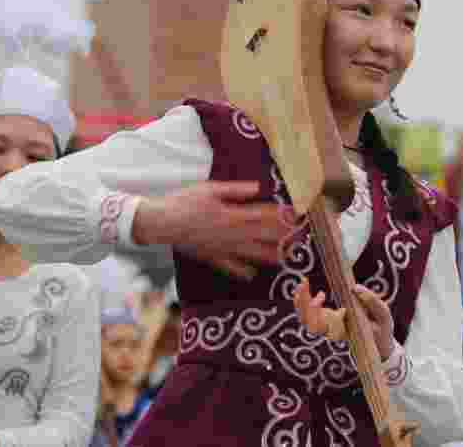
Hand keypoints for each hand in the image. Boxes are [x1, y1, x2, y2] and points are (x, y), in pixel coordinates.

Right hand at [136, 181, 293, 279]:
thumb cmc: (185, 201)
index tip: (297, 216)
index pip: (263, 216)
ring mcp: (223, 248)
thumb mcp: (211, 189)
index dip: (281, 216)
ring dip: (271, 256)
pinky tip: (253, 274)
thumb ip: (236, 191)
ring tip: (287, 258)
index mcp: (232, 215)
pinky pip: (230, 267)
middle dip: (283, 237)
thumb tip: (259, 188)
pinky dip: (243, 271)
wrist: (162, 223)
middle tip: (301, 239)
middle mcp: (231, 234)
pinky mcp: (212, 257)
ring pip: (252, 254)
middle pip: (263, 236)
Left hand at [293, 279, 395, 360]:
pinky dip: (304, 300)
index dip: (312, 311)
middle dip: (302, 302)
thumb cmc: (381, 332)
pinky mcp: (328, 319)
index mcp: (341, 331)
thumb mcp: (383, 316)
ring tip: (303, 282)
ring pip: (305, 317)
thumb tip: (355, 287)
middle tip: (304, 282)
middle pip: (307, 321)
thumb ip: (373, 302)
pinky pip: (309, 313)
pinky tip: (305, 286)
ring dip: (300, 300)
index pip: (319, 325)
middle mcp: (330, 330)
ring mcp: (327, 325)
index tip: (321, 294)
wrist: (380, 345)